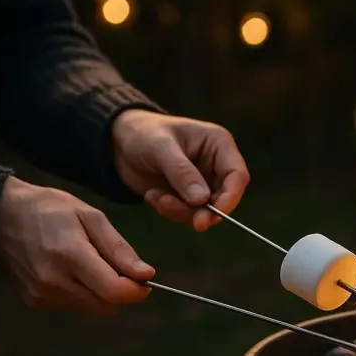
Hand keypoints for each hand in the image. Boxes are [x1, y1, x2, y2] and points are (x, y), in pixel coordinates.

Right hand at [0, 176, 153, 314]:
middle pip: (106, 305)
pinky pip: (73, 306)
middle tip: (116, 267)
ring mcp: (42, 294)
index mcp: (70, 255)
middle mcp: (54, 281)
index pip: (115, 292)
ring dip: (101, 293)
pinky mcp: (34, 301)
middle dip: (120, 291)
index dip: (136, 290)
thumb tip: (145, 274)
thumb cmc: (50, 210)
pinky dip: (82, 294)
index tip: (144, 280)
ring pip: (91, 308)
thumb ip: (119, 248)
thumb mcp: (90, 217)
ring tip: (89, 265)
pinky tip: (70, 271)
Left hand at [112, 110, 249, 231]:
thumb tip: (202, 200)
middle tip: (191, 221)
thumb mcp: (160, 148)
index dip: (231, 197)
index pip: (237, 175)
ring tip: (156, 198)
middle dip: (203, 211)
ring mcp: (203, 183)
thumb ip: (182, 173)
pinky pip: (188, 215)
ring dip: (180, 211)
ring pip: (205, 211)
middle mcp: (216, 165)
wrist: (118, 143)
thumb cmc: (142, 133)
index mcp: (218, 145)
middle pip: (224, 198)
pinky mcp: (188, 197)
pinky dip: (170, 211)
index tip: (214, 214)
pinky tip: (153, 197)